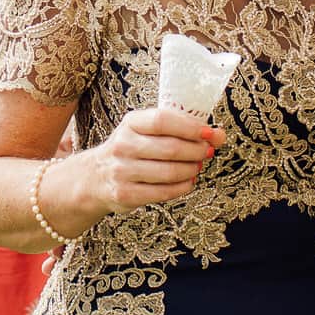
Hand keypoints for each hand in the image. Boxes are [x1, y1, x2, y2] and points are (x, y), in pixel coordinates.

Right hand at [86, 108, 220, 214]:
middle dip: (196, 151)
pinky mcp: (126, 194)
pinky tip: (188, 181)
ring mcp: (122, 171)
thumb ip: (181, 129)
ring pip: (170, 172)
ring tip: (197, 166)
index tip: (209, 132)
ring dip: (191, 169)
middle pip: (171, 148)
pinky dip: (183, 187)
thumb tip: (219, 135)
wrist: (95, 177)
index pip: (162, 120)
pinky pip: (163, 192)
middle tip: (207, 152)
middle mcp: (123, 145)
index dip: (190, 127)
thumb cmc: (131, 149)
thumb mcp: (148, 131)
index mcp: (130, 123)